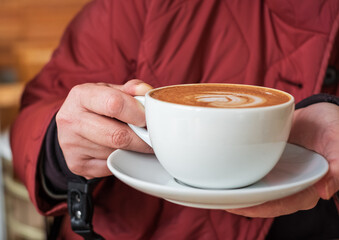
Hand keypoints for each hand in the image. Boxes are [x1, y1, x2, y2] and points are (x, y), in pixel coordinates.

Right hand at [56, 79, 152, 178]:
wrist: (71, 126)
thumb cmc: (96, 105)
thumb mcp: (110, 90)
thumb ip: (130, 90)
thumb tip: (146, 93)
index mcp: (81, 95)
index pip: (115, 104)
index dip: (138, 113)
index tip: (149, 119)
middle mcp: (71, 120)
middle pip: (118, 136)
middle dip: (141, 139)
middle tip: (152, 137)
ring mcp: (71, 144)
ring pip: (116, 153)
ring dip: (132, 151)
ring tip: (133, 141)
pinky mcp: (75, 164)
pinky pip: (109, 167)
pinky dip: (120, 161)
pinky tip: (119, 152)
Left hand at [226, 102, 338, 217]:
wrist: (319, 111)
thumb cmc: (331, 126)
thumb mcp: (337, 142)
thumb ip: (338, 165)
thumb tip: (325, 190)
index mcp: (308, 187)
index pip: (281, 204)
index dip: (258, 207)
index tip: (235, 206)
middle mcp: (290, 184)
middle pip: (263, 199)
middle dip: (240, 200)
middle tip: (216, 197)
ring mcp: (277, 174)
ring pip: (255, 187)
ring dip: (236, 188)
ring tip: (213, 187)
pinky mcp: (267, 161)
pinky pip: (252, 170)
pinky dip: (238, 171)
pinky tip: (222, 168)